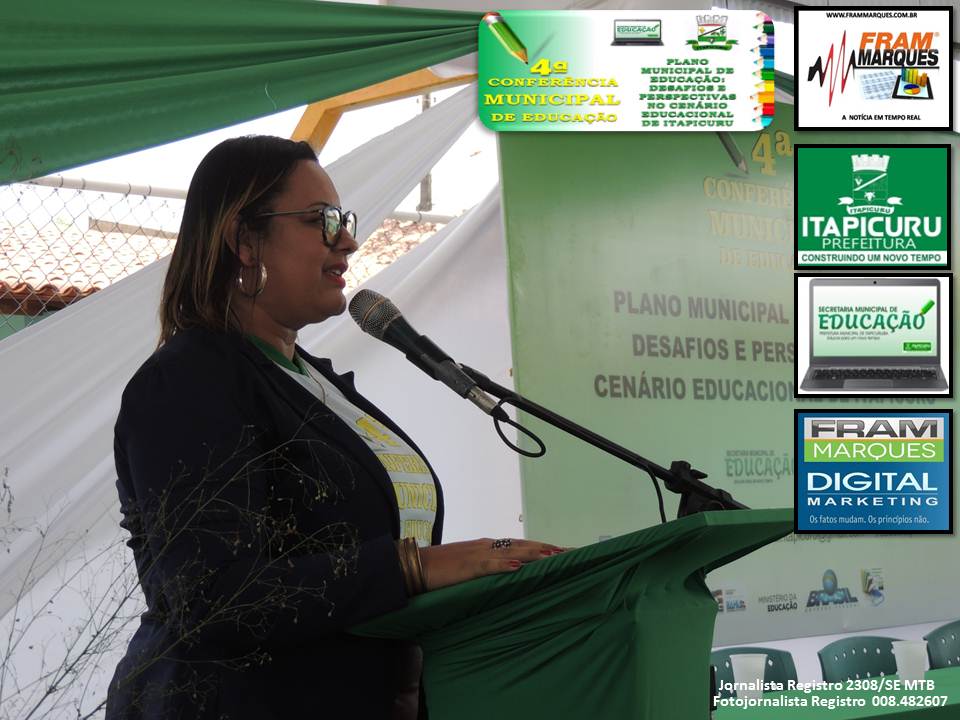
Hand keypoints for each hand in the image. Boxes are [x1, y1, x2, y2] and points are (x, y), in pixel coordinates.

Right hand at [418, 538, 564, 591]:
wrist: (413, 565)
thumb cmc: (440, 570)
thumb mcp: (468, 569)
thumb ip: (487, 569)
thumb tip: (508, 575)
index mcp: (487, 547)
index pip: (520, 545)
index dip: (542, 547)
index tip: (563, 551)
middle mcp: (486, 546)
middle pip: (522, 545)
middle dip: (546, 548)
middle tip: (571, 552)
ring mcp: (477, 555)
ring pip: (511, 552)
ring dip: (533, 553)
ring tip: (554, 556)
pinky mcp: (466, 566)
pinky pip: (488, 565)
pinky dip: (503, 565)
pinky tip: (518, 567)